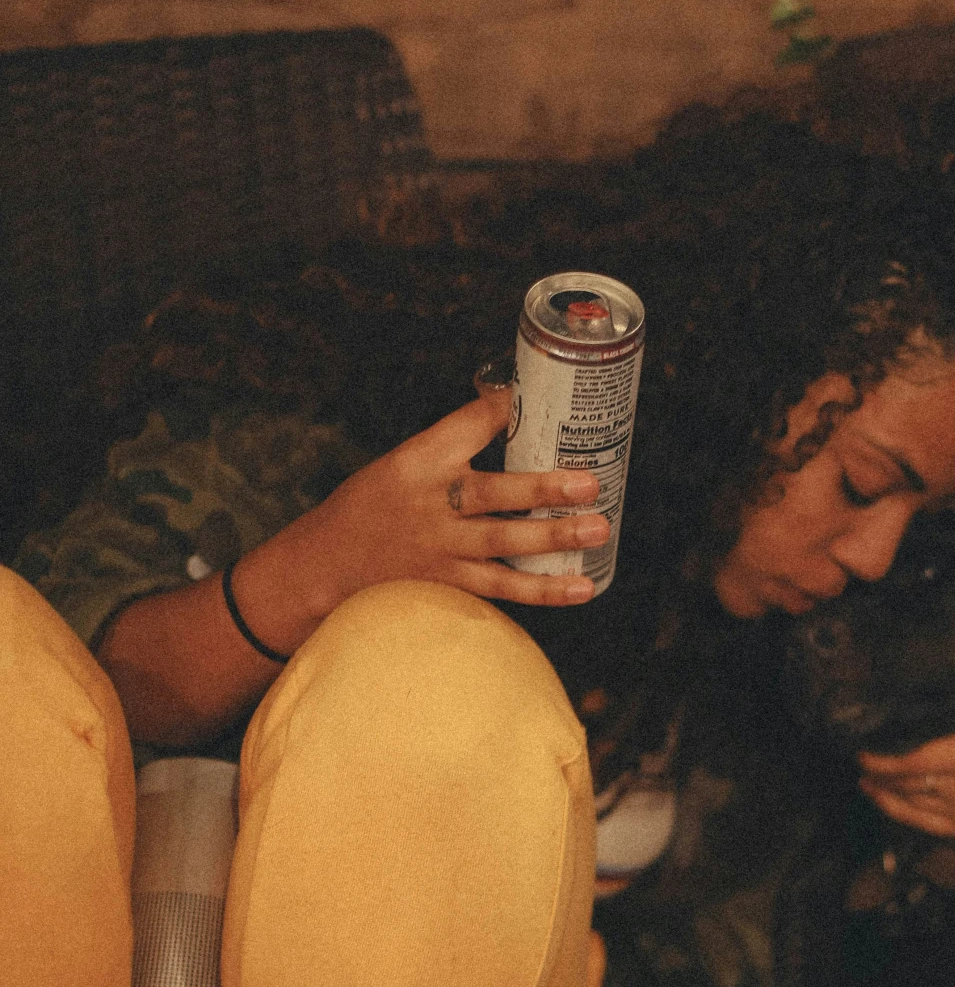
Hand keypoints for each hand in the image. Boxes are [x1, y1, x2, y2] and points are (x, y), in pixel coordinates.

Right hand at [236, 390, 610, 648]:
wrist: (323, 568)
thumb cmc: (373, 508)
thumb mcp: (403, 462)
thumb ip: (456, 444)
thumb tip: (515, 405)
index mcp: (417, 461)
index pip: (464, 427)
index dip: (500, 411)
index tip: (534, 397)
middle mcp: (429, 505)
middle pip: (492, 494)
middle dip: (543, 488)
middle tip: (590, 483)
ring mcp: (440, 549)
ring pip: (503, 544)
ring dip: (554, 538)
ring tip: (599, 529)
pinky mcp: (448, 586)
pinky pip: (502, 589)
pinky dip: (544, 590)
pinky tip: (582, 587)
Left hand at [857, 644, 954, 841]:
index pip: (917, 763)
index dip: (884, 763)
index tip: (862, 755)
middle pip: (912, 790)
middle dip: (880, 781)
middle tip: (858, 770)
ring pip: (921, 814)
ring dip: (890, 802)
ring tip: (868, 789)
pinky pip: (939, 830)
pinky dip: (914, 820)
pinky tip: (898, 808)